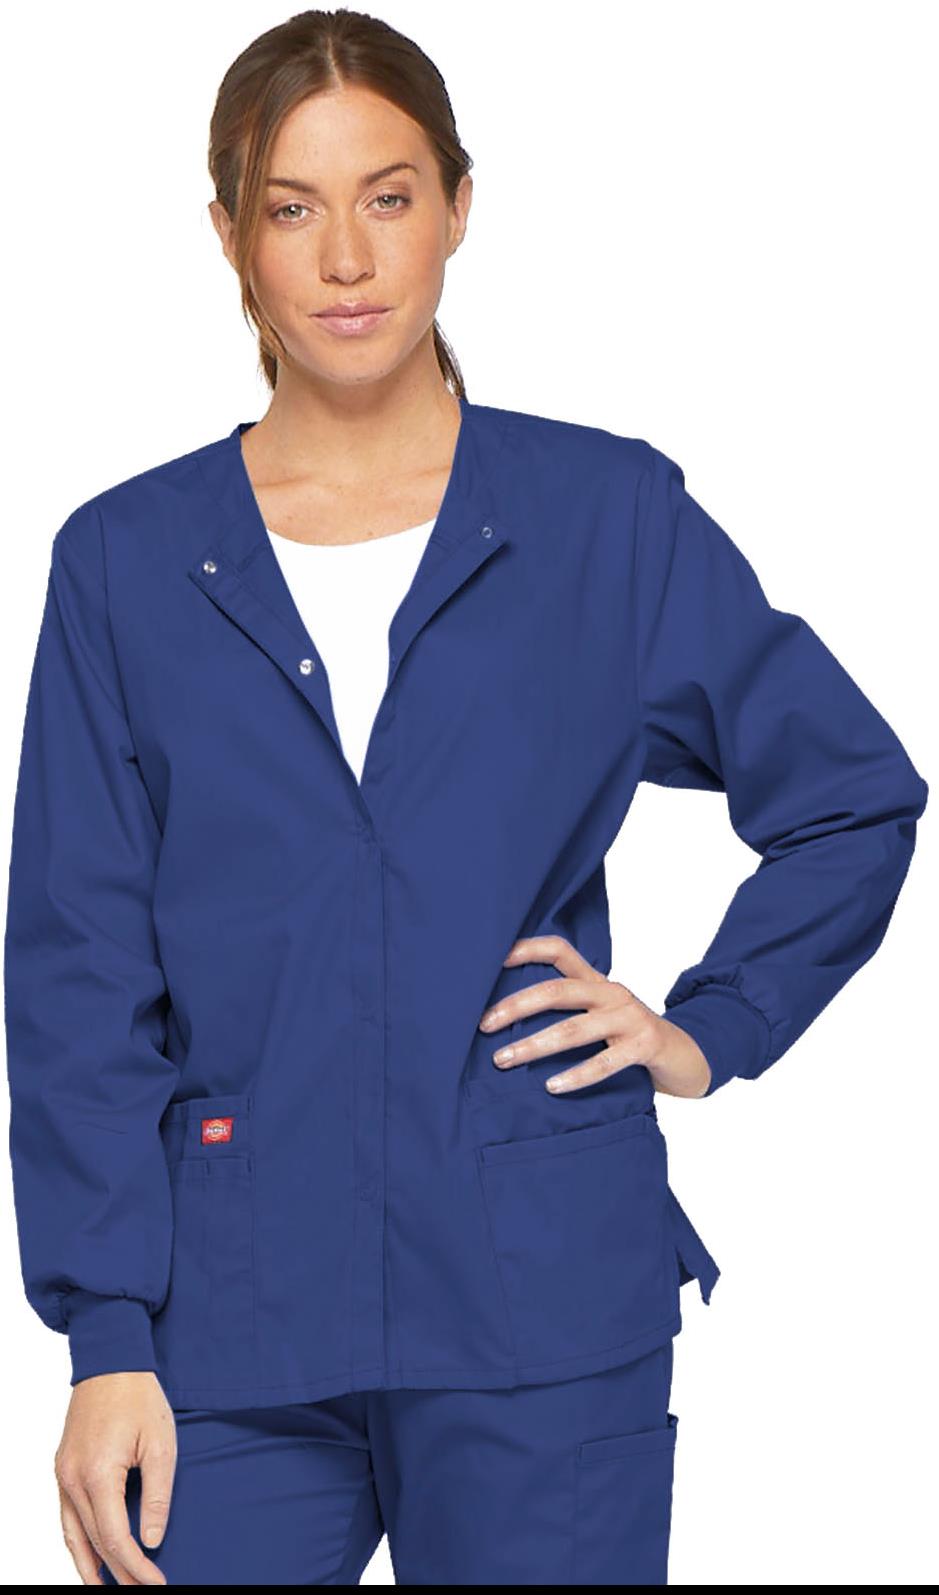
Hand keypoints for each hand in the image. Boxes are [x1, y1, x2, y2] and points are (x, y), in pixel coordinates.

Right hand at [54, 1370, 174, 1584]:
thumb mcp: (161, 1444)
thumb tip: (151, 1539)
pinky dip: (76, 1541)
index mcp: (98, 1474)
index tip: (156, 1583)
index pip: (115, 1538)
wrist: (111, 1361)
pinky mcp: (62, 1467)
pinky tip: (88, 1556)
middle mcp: (73, 1479)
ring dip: (89, 1566)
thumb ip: (158, 1495)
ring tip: (106, 1590)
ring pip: (71, 1534)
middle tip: (140, 1591)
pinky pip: (65, 1515)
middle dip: (116, 1573)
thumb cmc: (139, 1398)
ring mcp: (63, 1474)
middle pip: (93, 1541)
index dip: (135, 1567)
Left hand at [478, 935, 711, 1099]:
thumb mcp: (601, 1015)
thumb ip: (569, 1011)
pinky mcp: (645, 1046)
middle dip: (516, 1007)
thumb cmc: (631, 1038)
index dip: (527, 948)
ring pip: (574, 1029)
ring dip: (534, 1045)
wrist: (687, 1056)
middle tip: (483, 1024)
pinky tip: (551, 1086)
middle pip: (556, 991)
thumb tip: (507, 1021)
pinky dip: (576, 1075)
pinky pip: (606, 1062)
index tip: (491, 959)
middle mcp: (612, 993)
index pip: (560, 950)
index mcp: (598, 982)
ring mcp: (630, 1018)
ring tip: (504, 1059)